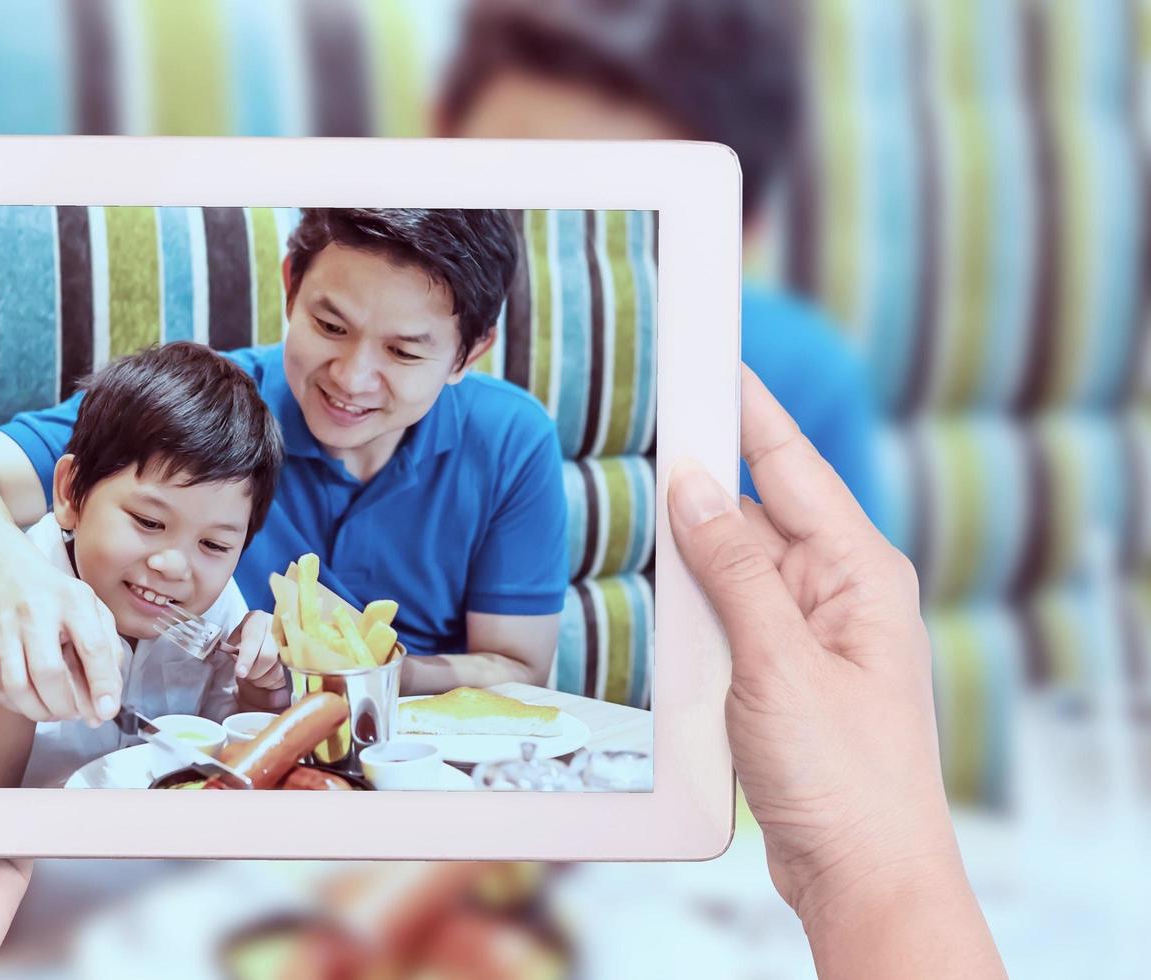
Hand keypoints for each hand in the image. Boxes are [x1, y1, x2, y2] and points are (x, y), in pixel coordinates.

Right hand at [0, 552, 122, 724]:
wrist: (8, 575)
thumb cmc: (58, 597)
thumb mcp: (94, 610)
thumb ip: (109, 650)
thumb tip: (109, 699)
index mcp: (71, 601)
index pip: (91, 646)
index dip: (102, 683)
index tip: (107, 710)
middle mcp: (34, 614)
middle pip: (48, 671)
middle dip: (68, 704)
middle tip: (80, 713)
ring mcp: (4, 632)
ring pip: (17, 687)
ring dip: (42, 711)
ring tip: (59, 711)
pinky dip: (21, 706)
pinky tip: (37, 701)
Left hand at [232, 610, 288, 709]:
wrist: (264, 636)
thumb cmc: (246, 638)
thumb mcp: (235, 637)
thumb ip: (232, 648)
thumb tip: (237, 662)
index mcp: (258, 619)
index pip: (253, 640)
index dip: (246, 658)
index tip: (240, 672)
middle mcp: (277, 628)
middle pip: (267, 657)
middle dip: (253, 672)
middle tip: (245, 674)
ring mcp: (290, 642)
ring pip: (276, 671)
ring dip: (262, 680)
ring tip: (256, 674)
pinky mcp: (297, 659)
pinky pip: (284, 678)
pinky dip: (272, 683)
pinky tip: (267, 675)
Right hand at [666, 370, 1000, 975]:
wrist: (860, 873)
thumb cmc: (843, 775)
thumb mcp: (778, 662)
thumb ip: (734, 569)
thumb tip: (695, 485)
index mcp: (859, 572)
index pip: (790, 464)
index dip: (747, 406)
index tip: (708, 354)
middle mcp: (837, 591)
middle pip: (757, 507)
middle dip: (704, 470)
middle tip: (647, 419)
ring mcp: (809, 632)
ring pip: (735, 562)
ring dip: (692, 546)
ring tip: (639, 503)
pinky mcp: (781, 670)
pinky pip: (730, 612)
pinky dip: (694, 600)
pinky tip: (658, 591)